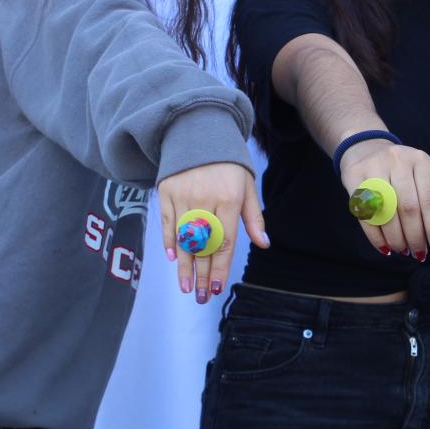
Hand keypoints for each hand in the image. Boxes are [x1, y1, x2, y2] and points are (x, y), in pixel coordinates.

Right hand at [157, 162, 266, 303]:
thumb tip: (264, 244)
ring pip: (183, 239)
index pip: (224, 242)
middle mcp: (204, 200)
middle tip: (201, 297)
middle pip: (203, 246)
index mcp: (228, 200)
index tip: (218, 288)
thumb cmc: (228, 164)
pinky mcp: (166, 192)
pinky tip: (173, 260)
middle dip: (202, 274)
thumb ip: (253, 217)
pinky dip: (169, 243)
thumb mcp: (248, 185)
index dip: (220, 268)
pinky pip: (167, 224)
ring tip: (186, 287)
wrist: (199, 131)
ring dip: (184, 266)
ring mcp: (183, 197)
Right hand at [339, 138, 429, 260]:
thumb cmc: (400, 170)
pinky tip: (385, 248)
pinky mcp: (353, 176)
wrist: (364, 148)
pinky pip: (365, 214)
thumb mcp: (420, 177)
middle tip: (418, 254)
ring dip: (397, 240)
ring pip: (387, 213)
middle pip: (409, 209)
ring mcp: (374, 167)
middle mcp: (398, 160)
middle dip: (415, 237)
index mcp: (421, 161)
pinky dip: (376, 237)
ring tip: (402, 250)